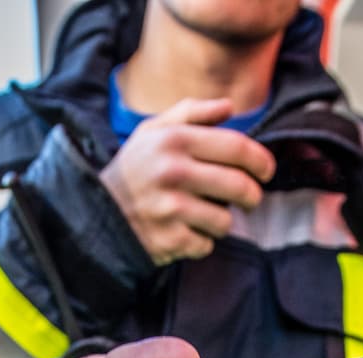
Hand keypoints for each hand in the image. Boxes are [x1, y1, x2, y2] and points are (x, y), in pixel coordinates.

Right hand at [98, 98, 275, 263]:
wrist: (96, 212)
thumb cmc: (133, 170)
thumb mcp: (153, 131)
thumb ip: (191, 113)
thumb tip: (229, 107)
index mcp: (174, 140)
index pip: (237, 148)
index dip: (261, 161)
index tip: (267, 170)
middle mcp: (173, 171)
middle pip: (240, 187)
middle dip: (253, 196)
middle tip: (250, 199)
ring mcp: (170, 208)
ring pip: (225, 220)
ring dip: (221, 221)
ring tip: (204, 215)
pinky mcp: (168, 239)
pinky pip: (206, 244)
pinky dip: (200, 242)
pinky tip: (184, 232)